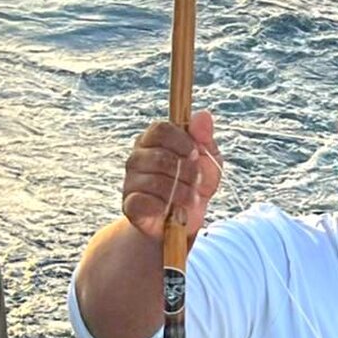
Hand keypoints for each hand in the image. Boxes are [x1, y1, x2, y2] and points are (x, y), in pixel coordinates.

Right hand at [121, 110, 222, 240]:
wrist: (185, 222)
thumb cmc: (195, 184)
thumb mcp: (208, 160)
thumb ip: (205, 138)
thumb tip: (203, 116)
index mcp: (153, 141)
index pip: (160, 129)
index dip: (181, 141)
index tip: (196, 154)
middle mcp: (137, 158)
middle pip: (159, 156)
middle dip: (186, 171)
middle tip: (197, 181)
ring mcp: (131, 181)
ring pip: (155, 181)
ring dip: (181, 191)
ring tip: (191, 199)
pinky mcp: (129, 205)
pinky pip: (142, 201)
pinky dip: (163, 206)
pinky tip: (172, 210)